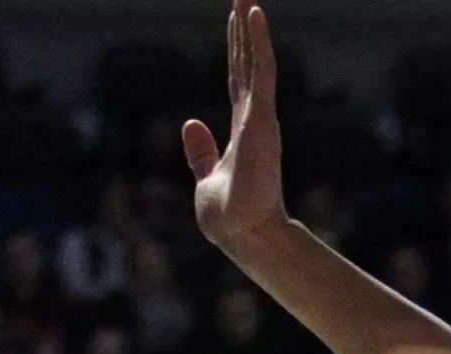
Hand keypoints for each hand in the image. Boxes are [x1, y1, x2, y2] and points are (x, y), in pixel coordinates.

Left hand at [183, 1, 287, 255]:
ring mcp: (259, 119)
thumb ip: (200, 151)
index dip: (237, 50)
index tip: (236, 20)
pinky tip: (254, 14)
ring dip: (252, 28)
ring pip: (256, 61)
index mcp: (242, 131)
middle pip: (247, 64)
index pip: (238, 80)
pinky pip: (261, 72)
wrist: (242, 234)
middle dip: (244, 30)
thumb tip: (189, 122)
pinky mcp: (260, 121)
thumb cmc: (228, 217)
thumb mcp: (206, 178)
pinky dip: (258, 43)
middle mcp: (254, 120)